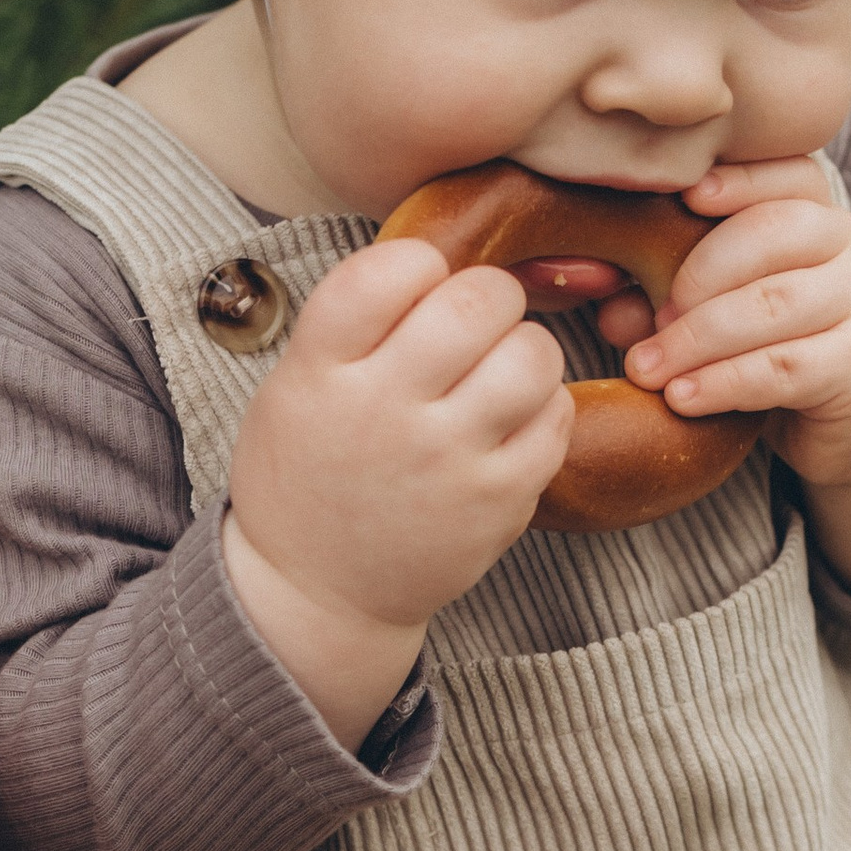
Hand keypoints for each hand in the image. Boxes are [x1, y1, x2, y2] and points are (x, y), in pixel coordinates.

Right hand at [224, 241, 571, 739]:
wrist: (318, 591)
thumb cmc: (310, 473)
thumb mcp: (294, 386)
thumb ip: (353, 324)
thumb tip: (437, 259)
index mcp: (321, 372)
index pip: (387, 272)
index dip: (417, 263)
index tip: (418, 285)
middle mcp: (383, 413)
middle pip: (475, 302)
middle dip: (488, 295)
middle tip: (477, 319)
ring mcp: (446, 461)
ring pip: (532, 354)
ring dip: (526, 346)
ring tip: (501, 366)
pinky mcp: (498, 502)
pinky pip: (555, 417)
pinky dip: (544, 404)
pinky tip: (513, 417)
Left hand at [615, 156, 850, 489]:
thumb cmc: (794, 352)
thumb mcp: (739, 317)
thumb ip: (677, 300)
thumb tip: (610, 306)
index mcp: (821, 218)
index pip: (790, 176)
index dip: (739, 179)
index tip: (685, 196)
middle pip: (768, 235)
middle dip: (694, 277)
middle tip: (648, 323)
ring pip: (772, 305)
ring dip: (697, 339)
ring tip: (647, 369)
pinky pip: (784, 367)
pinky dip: (724, 382)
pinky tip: (683, 398)